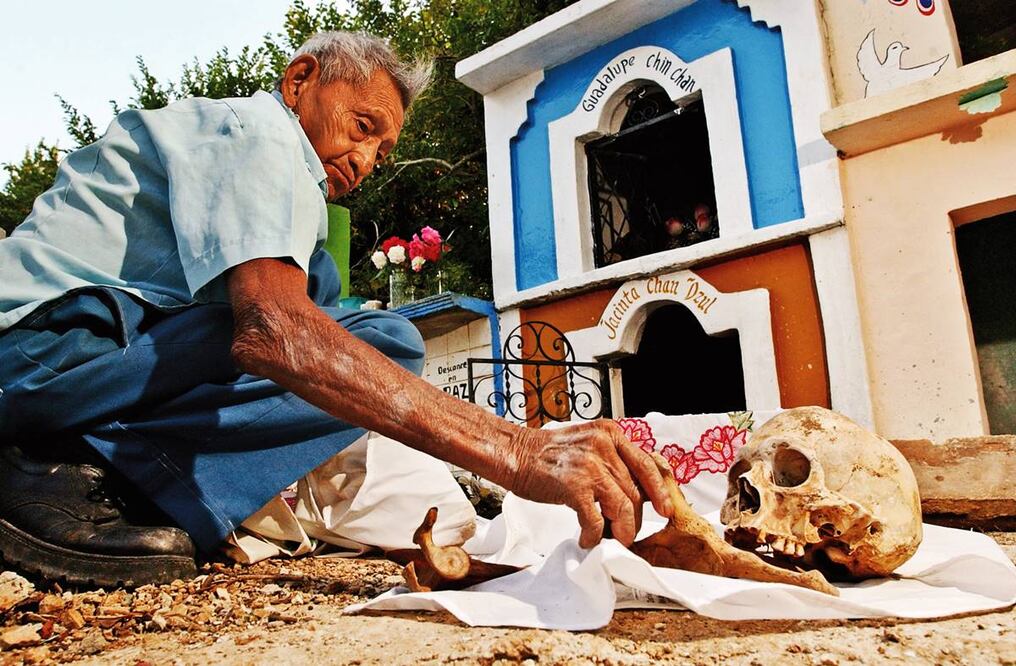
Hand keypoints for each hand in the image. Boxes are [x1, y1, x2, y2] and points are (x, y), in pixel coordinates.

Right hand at [504, 420, 673, 547]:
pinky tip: (586, 539)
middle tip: (626, 532)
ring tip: (612, 539)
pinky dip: (594, 535)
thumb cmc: (548, 453)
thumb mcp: (588, 443)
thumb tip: (632, 490)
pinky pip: (596, 520)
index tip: (665, 509)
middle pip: (636, 491)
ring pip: (623, 508)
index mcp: (610, 434)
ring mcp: (590, 465)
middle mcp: (604, 446)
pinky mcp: (574, 486)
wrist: (514, 453)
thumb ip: (611, 458)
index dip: (660, 490)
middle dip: (634, 519)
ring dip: (621, 530)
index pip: (647, 464)